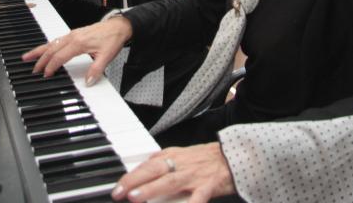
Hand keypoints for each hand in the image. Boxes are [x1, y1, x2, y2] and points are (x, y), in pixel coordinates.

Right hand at [22, 16, 131, 84]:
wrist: (118, 26)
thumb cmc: (112, 38)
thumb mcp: (106, 56)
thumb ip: (96, 70)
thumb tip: (88, 82)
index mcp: (78, 43)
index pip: (59, 57)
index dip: (51, 67)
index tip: (46, 75)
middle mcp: (72, 37)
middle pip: (51, 49)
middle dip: (40, 60)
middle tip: (32, 69)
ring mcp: (72, 34)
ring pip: (51, 43)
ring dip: (39, 50)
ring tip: (28, 56)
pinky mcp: (74, 33)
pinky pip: (56, 40)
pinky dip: (47, 46)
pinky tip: (44, 50)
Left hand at [111, 143, 235, 202]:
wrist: (234, 156)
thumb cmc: (207, 158)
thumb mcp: (183, 153)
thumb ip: (164, 159)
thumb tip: (144, 164)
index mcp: (174, 156)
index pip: (147, 164)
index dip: (131, 175)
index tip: (117, 186)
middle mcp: (181, 164)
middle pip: (154, 170)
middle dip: (134, 181)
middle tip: (119, 192)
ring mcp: (194, 176)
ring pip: (170, 182)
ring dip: (152, 189)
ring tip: (136, 196)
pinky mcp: (209, 186)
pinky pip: (197, 198)